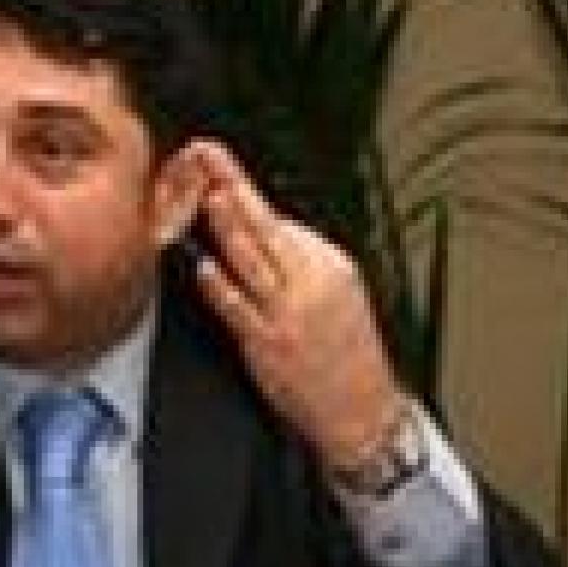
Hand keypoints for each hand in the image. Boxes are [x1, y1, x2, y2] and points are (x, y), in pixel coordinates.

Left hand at [187, 140, 408, 472]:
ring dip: (227, 224)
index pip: (281, 221)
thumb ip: (301, 262)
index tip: (219, 164)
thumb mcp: (339, 293)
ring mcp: (288, 313)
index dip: (245, 191)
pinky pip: (240, 309)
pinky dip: (220, 286)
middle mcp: (311, 282)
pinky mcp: (270, 344)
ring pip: (252, 259)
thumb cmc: (347, 355)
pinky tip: (204, 267)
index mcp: (330, 265)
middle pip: (265, 226)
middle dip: (232, 185)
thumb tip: (262, 231)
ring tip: (205, 194)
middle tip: (205, 155)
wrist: (363, 411)